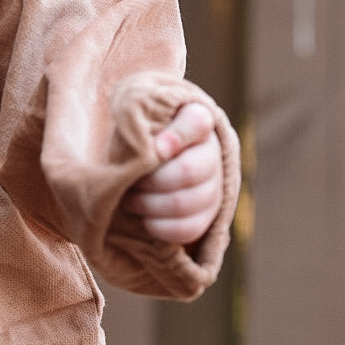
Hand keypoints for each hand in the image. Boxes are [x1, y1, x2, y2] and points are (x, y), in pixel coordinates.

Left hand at [121, 101, 222, 245]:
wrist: (142, 166)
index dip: (174, 137)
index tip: (153, 148)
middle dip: (149, 180)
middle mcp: (214, 153)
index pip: (196, 124)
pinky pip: (187, 229)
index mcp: (196, 121)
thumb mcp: (137, 115)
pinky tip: (143, 217)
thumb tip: (164, 148)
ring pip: (184, 203)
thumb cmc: (137, 136)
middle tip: (130, 179)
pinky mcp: (207, 217)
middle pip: (186, 172)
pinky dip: (158, 227)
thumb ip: (145, 117)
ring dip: (148, 204)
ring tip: (129, 198)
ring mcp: (214, 188)